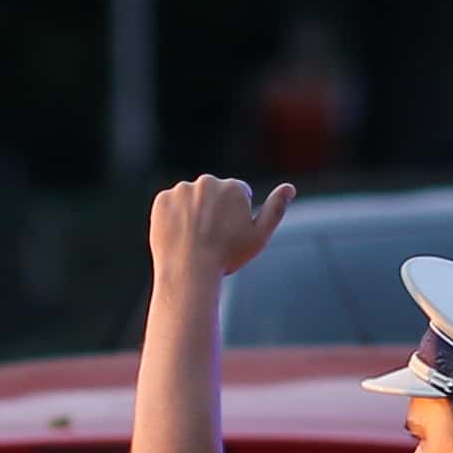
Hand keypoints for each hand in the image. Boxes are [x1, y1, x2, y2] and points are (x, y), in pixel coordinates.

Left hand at [149, 175, 295, 284]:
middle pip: (213, 194)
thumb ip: (276, 209)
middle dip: (213, 210)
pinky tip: (179, 235)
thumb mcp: (260, 236)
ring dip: (193, 212)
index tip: (230, 235)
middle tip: (211, 238)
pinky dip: (174, 217)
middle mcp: (208, 181)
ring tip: (194, 239)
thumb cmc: (227, 257)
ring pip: (191, 199)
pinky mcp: (162, 199)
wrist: (189, 271)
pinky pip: (170, 205)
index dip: (236, 217)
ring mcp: (182, 189)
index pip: (238, 195)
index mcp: (234, 187)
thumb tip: (289, 188)